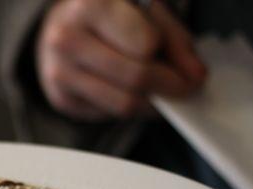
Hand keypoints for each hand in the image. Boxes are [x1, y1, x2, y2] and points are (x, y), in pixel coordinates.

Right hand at [36, 0, 206, 120]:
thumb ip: (174, 40)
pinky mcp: (60, 97)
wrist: (59, 27)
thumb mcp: (145, 11)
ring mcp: (59, 71)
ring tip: (159, 92)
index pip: (145, 44)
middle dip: (168, 87)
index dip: (172, 58)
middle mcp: (67, 37)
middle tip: (183, 88)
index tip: (187, 67)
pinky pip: (107, 114)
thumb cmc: (107, 15)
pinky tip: (128, 91)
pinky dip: (127, 108)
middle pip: (135, 76)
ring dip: (150, 103)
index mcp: (91, 4)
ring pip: (122, 103)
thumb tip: (193, 76)